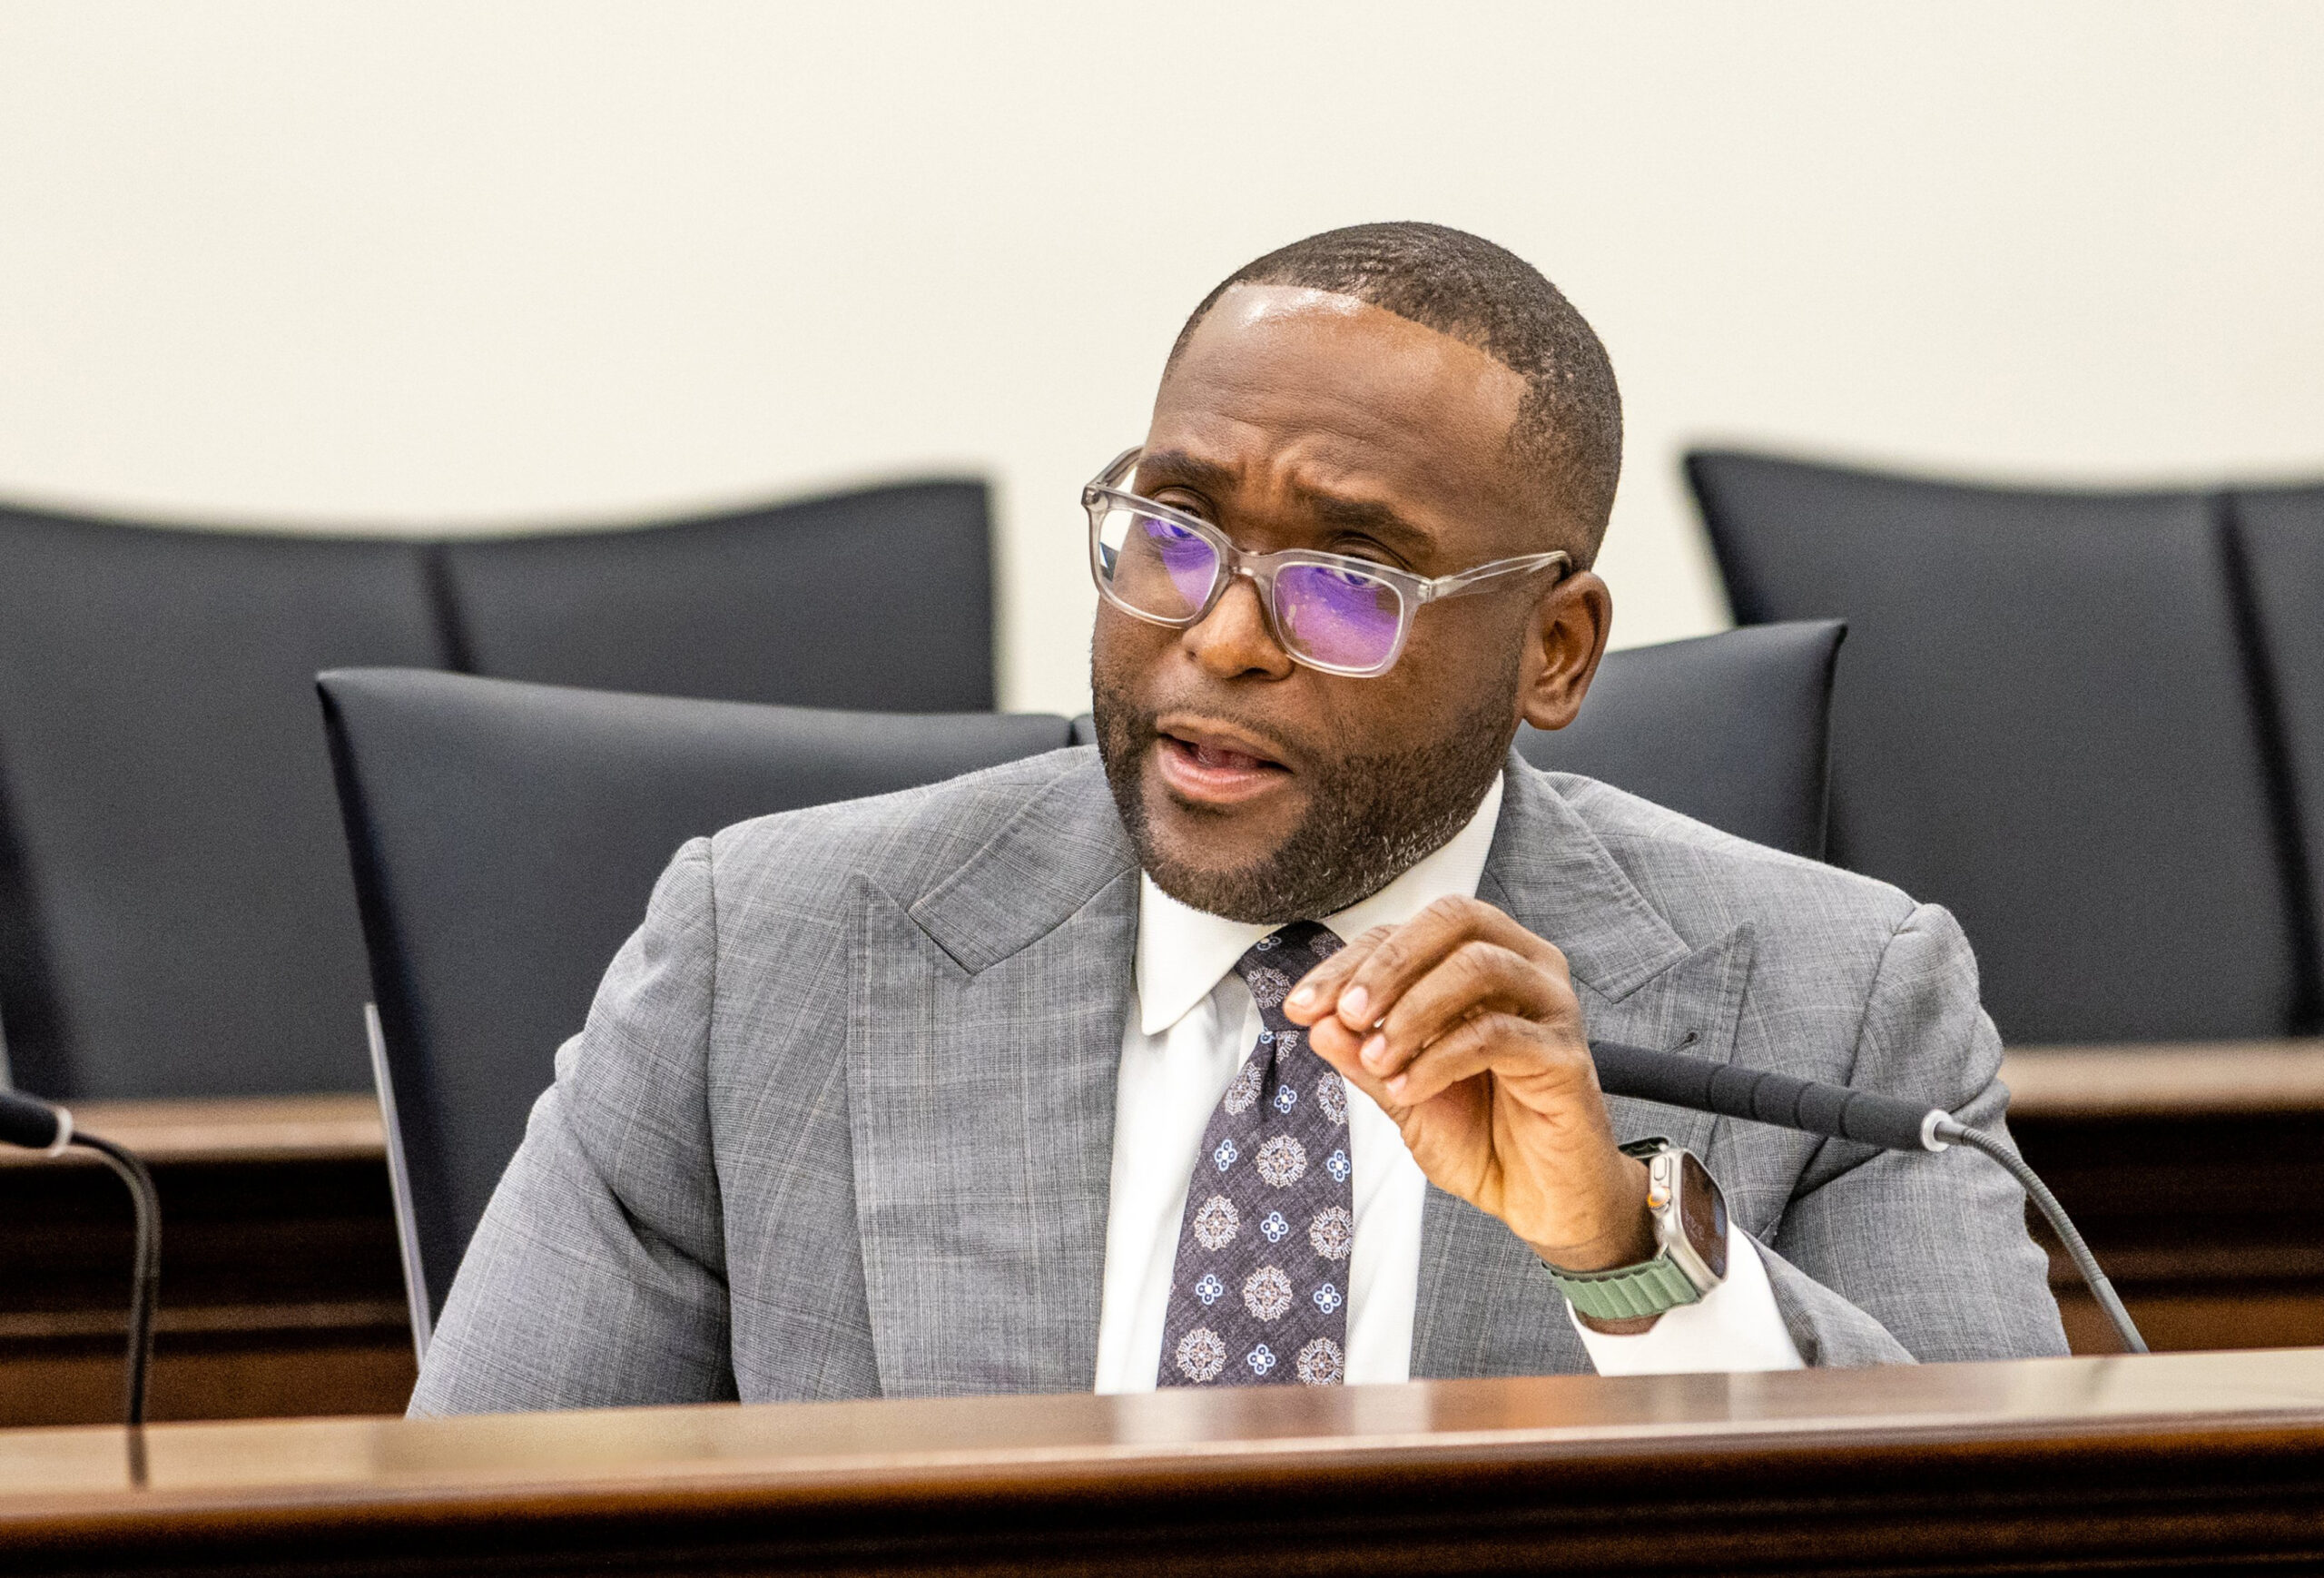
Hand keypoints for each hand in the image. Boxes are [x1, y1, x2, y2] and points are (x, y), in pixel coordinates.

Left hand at [1282, 897, 1659, 1329]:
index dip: (1349, 962)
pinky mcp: (1565, 1056)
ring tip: (1377, 1059)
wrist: (1539, 1200)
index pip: (1408, 933)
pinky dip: (1440, 1057)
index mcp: (1481, 962)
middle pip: (1453, 919)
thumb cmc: (1481, 1136)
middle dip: (1387, 964)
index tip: (1302, 1006)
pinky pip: (1497, 1034)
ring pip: (1478, 966)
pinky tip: (1409, 1087)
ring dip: (1413, 1010)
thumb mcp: (1403, 1094)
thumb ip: (1364, 1056)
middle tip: (1345, 1014)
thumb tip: (1318, 1021)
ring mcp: (1550, 1008)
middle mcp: (1523, 968)